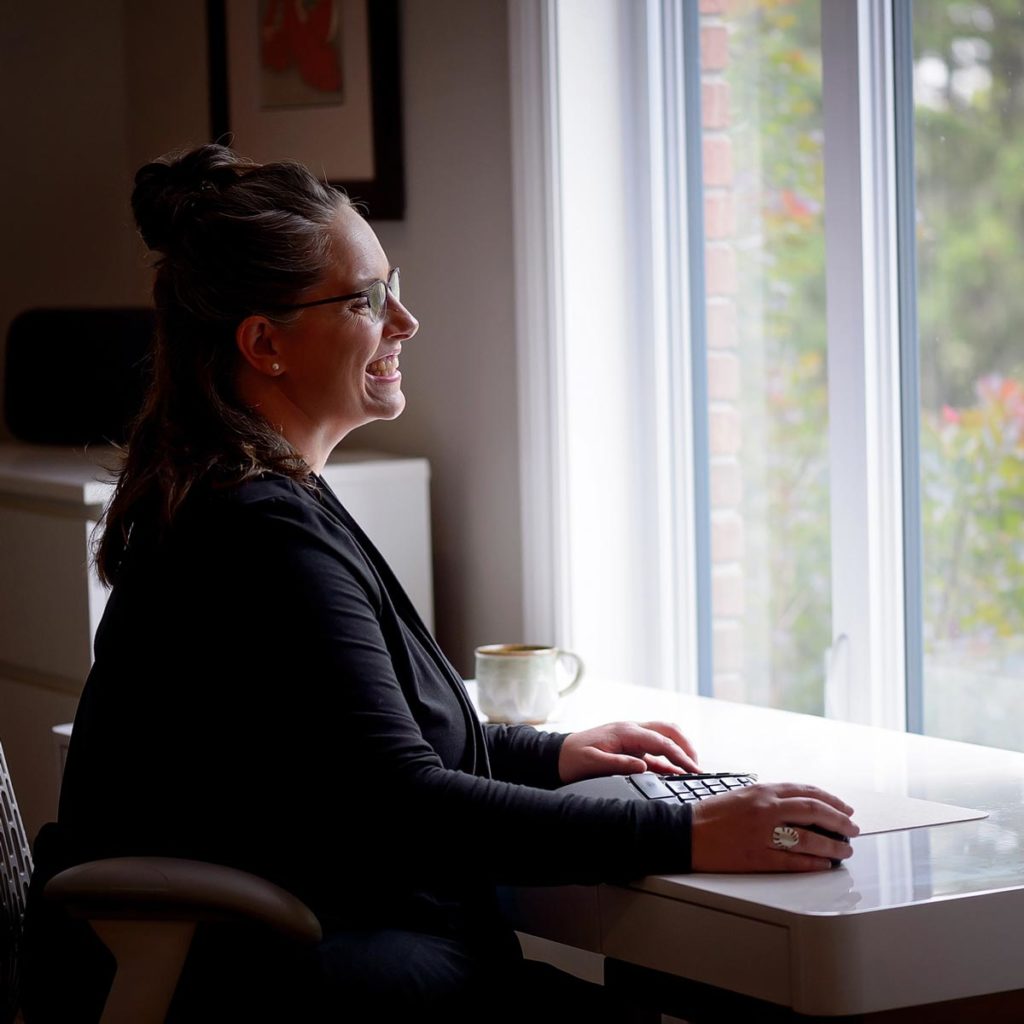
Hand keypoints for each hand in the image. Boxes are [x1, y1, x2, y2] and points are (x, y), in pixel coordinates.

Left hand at [558, 721, 699, 782]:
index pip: (660, 741)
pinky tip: (676, 773)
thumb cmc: (571, 759)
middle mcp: (631, 730)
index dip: (680, 756)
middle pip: (668, 731)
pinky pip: (654, 750)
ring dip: (679, 749)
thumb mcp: (592, 763)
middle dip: (686, 746)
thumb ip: (618, 764)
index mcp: (625, 732)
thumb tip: (644, 768)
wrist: (555, 755)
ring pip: (664, 736)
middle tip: (698, 767)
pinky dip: (668, 759)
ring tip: (692, 769)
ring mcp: (631, 737)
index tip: (694, 770)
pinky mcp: (629, 747)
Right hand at [691, 783, 858, 871]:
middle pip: (814, 812)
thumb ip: (768, 798)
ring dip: (832, 845)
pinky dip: (813, 863)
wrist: (683, 832)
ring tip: (844, 850)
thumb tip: (797, 806)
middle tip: (852, 829)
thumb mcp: (741, 794)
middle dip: (839, 821)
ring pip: (809, 838)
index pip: (806, 792)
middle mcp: (765, 809)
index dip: (830, 800)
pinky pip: (793, 861)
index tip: (844, 808)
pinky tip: (825, 865)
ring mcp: (762, 834)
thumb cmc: (710, 815)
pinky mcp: (757, 857)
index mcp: (762, 791)